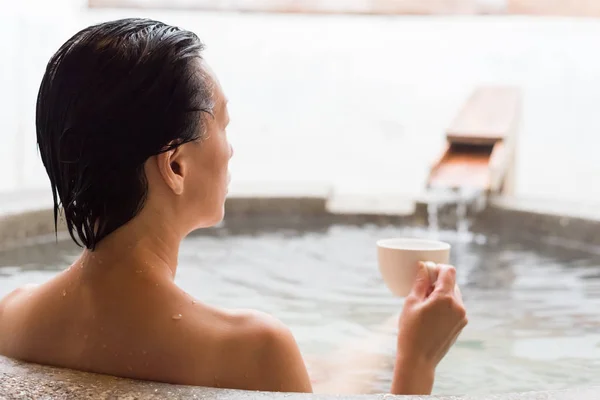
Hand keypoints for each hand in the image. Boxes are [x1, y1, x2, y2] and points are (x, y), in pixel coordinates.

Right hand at [391, 262, 467, 394]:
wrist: (419, 360)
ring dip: (442, 294)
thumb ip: (420, 282)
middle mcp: (458, 306)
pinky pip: (455, 307)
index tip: (427, 272)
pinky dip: (445, 305)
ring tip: (425, 305)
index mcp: (446, 298)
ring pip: (454, 295)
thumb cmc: (411, 332)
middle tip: (422, 291)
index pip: (449, 271)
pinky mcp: (461, 325)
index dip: (438, 268)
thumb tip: (423, 266)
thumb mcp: (411, 303)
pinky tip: (431, 316)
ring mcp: (462, 317)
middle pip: (452, 283)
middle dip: (438, 282)